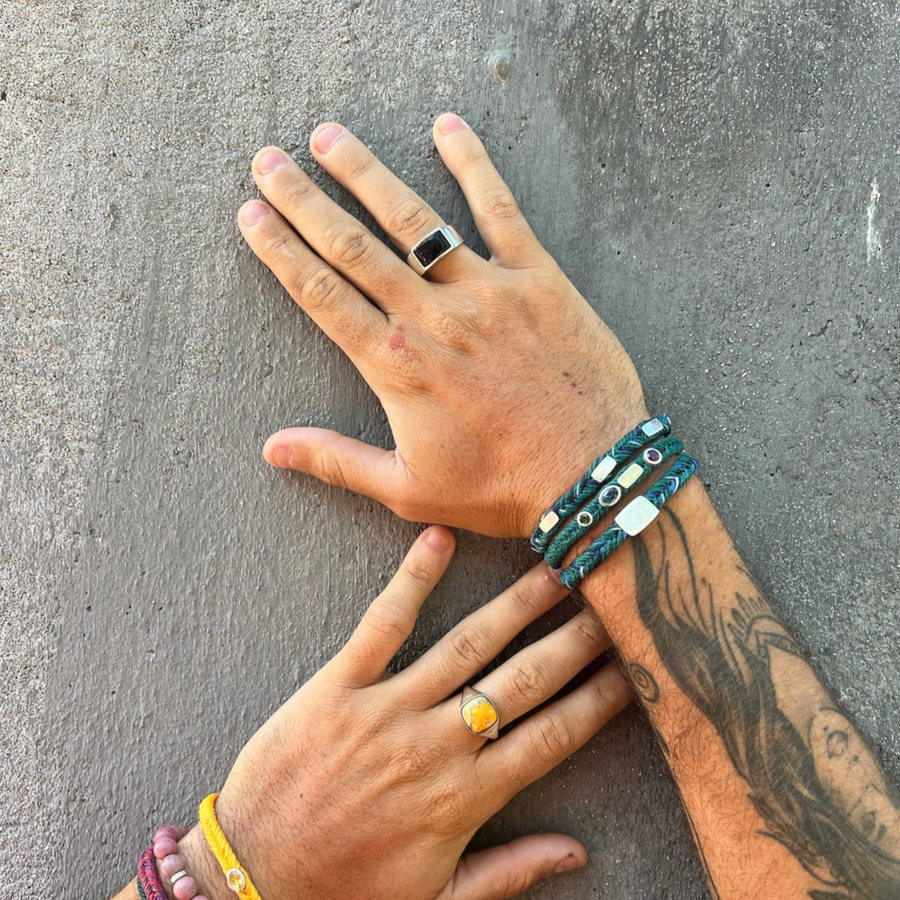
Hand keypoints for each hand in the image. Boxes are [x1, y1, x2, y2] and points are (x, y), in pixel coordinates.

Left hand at [175, 527, 630, 899]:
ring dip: (516, 605)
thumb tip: (578, 853)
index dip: (598, 699)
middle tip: (611, 603)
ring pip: (466, 646)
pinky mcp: (336, 688)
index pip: (552, 738)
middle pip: (523, 682)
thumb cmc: (346, 893)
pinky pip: (380, 626)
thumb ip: (511, 873)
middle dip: (574, 640)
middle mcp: (435, 747)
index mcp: (465, 798)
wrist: (253, 882)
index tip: (630, 669)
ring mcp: (386, 711)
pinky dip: (411, 580)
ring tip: (554, 568)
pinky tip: (439, 540)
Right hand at [238, 115, 647, 536]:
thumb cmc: (502, 488)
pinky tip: (447, 126)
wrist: (592, 476)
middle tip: (267, 161)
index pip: (321, 295)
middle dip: (304, 200)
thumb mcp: (409, 489)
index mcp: (396, 366)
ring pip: (414, 221)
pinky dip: (473, 164)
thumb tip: (272, 448)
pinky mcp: (536, 279)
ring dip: (366, 174)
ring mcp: (485, 292)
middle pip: (353, 247)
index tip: (251, 215)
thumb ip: (338, 461)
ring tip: (329, 137)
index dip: (281, 251)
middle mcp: (432, 319)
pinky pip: (499, 209)